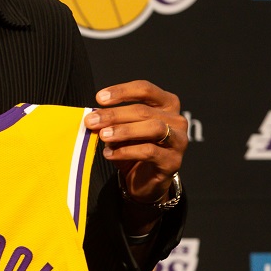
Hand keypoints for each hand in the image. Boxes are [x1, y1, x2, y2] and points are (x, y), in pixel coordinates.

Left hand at [84, 80, 186, 232]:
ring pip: (153, 128)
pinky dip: (126, 151)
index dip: (122, 91)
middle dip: (114, 114)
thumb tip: (93, 116)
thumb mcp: (122, 131)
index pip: (145, 89)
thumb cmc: (134, 149)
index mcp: (166, 103)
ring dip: (124, 130)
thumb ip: (112, 121)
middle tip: (92, 121)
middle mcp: (176, 119)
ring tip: (103, 135)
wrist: (145, 181)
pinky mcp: (173, 161)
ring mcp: (178, 140)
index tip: (99, 98)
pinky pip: (149, 151)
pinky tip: (109, 154)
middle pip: (144, 110)